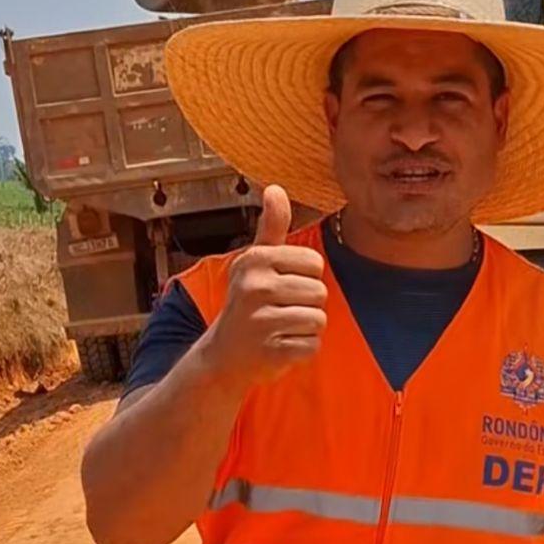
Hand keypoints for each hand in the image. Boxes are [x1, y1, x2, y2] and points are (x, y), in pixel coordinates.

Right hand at [202, 185, 326, 385]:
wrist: (223, 355)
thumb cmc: (247, 302)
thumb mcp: (255, 261)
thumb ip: (272, 226)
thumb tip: (275, 188)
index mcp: (255, 260)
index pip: (314, 263)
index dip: (306, 277)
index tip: (282, 286)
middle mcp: (255, 287)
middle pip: (320, 292)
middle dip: (307, 304)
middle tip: (280, 311)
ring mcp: (262, 322)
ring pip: (318, 319)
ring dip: (305, 328)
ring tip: (281, 327)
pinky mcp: (272, 352)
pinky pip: (312, 345)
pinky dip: (302, 349)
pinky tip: (280, 346)